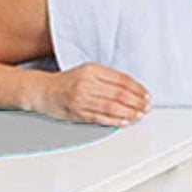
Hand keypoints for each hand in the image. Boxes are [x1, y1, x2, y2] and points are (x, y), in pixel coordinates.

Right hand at [27, 64, 149, 124]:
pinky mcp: (78, 113)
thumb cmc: (69, 81)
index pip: (121, 80)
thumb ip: (108, 78)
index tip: (147, 95)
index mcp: (92, 70)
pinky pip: (101, 118)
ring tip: (140, 115)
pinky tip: (125, 121)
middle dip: (137, 102)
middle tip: (147, 107)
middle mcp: (87, 84)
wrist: (44, 91)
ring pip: (112, 107)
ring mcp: (81, 99)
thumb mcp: (88, 71)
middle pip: (119, 94)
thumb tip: (134, 90)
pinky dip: (116, 121)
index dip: (137, 89)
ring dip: (129, 113)